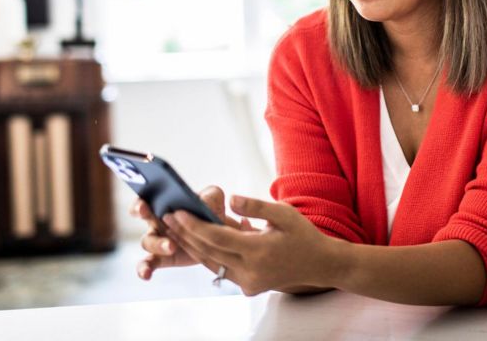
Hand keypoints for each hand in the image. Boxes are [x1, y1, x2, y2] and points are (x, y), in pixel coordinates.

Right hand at [131, 186, 252, 279]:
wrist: (220, 236)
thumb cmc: (212, 212)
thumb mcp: (214, 199)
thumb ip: (210, 196)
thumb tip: (203, 203)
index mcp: (164, 202)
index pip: (145, 198)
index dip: (140, 201)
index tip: (143, 205)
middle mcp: (156, 220)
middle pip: (142, 216)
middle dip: (141, 214)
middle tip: (149, 213)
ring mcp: (158, 240)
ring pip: (148, 242)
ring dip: (158, 244)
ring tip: (172, 247)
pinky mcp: (163, 258)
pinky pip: (148, 264)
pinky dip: (144, 269)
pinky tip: (146, 275)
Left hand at [163, 195, 336, 295]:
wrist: (320, 264)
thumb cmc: (303, 235)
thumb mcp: (283, 213)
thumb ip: (255, 206)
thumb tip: (230, 198)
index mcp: (258, 251)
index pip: (216, 237)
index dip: (193, 225)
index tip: (177, 211)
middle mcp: (250, 271)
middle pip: (208, 251)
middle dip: (185, 234)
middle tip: (166, 216)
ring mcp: (248, 282)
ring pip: (211, 263)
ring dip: (191, 246)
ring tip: (174, 228)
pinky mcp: (249, 287)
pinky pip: (221, 270)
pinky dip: (206, 256)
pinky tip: (195, 242)